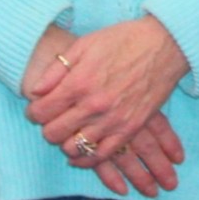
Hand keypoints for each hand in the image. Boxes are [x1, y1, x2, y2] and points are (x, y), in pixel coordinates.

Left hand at [23, 17, 190, 188]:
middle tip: (52, 120)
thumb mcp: (85, 44)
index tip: (37, 109)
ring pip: (74, 149)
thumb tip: (36, 91)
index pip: (42, 112)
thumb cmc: (123, 40)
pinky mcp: (130, 129)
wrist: (164, 45)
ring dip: (65, 142)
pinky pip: (101, 156)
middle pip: (54, 133)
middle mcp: (93, 105)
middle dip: (47, 128)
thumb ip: (57, 69)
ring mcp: (112, 120)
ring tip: (69, 131)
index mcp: (79, 82)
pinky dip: (86, 159)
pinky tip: (81, 152)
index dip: (34, 112)